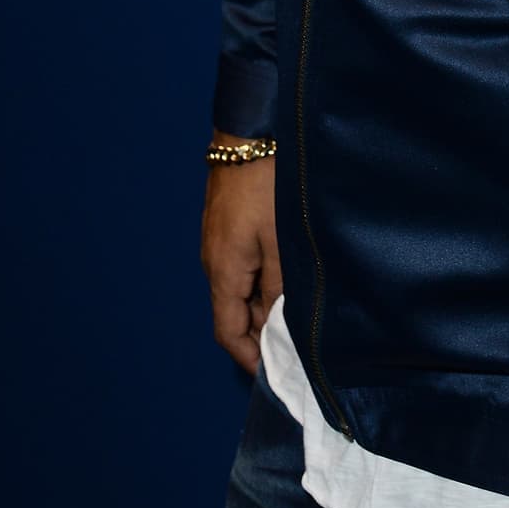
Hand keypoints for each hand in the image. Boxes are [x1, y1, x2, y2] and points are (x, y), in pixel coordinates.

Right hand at [200, 139, 281, 373]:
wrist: (247, 137)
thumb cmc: (266, 186)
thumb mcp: (281, 240)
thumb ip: (280, 286)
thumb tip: (277, 321)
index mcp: (224, 272)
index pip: (227, 331)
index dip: (248, 357)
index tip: (273, 370)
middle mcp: (214, 262)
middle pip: (232, 312)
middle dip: (259, 332)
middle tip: (294, 342)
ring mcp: (217, 243)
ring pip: (238, 289)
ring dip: (261, 305)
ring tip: (295, 311)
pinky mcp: (225, 226)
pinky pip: (240, 266)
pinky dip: (259, 281)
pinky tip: (284, 276)